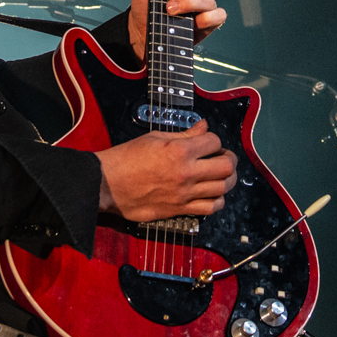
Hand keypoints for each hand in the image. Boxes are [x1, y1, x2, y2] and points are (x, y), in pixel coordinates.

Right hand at [96, 121, 235, 220]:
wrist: (107, 184)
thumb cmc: (126, 158)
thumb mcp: (155, 138)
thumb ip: (184, 134)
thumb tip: (204, 127)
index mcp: (179, 150)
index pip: (214, 142)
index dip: (214, 140)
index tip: (209, 143)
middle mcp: (186, 172)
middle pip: (226, 167)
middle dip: (229, 160)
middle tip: (224, 158)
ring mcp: (184, 194)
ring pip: (222, 189)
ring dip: (227, 180)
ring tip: (222, 176)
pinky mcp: (179, 209)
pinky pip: (210, 208)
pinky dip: (217, 201)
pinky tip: (212, 194)